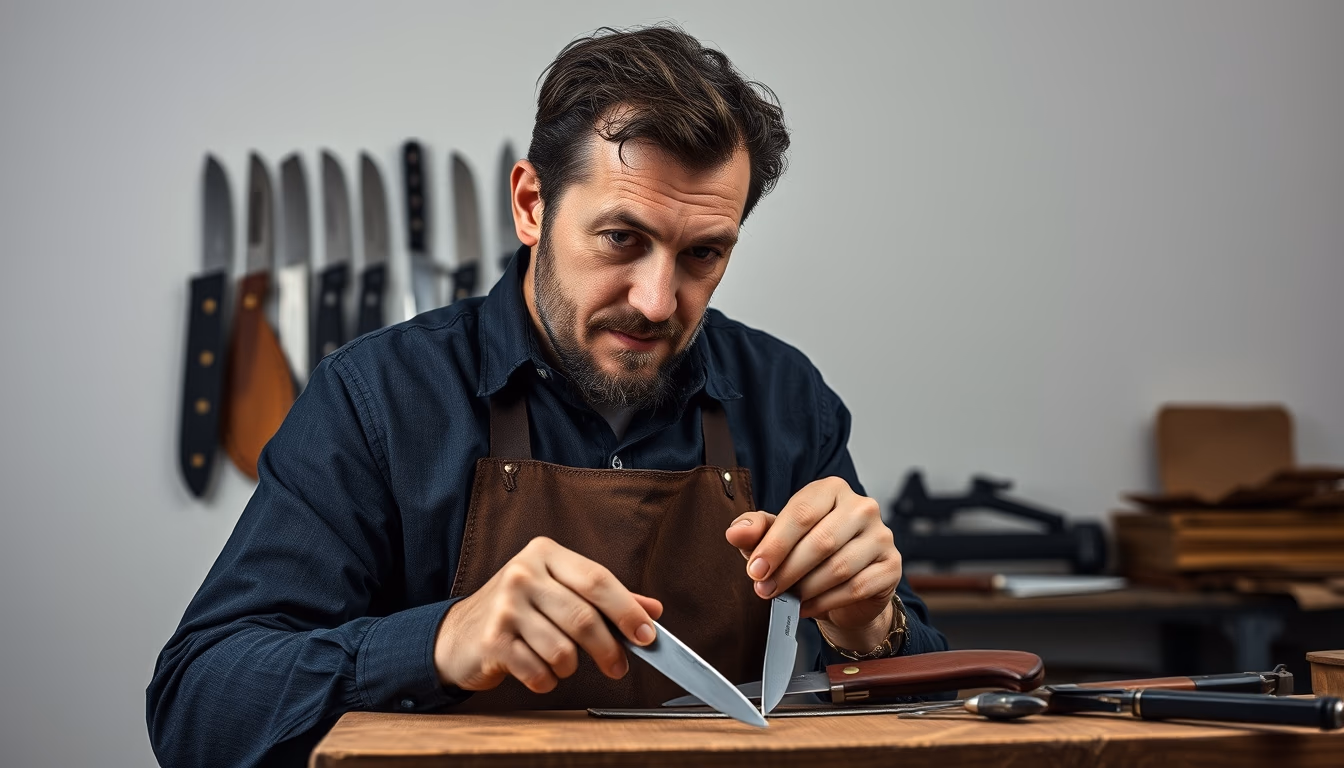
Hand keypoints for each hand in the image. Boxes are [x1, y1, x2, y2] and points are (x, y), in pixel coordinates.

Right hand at [434, 536, 662, 692]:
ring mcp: (505, 606)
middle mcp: (523, 573)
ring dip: (570, 667)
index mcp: (545, 553)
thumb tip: (653, 611)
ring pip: (563, 650)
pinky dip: (547, 680)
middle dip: (609, 650)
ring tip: (562, 662)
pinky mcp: (492, 641)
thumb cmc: (520, 611)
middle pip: (584, 618)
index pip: (598, 580)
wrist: (459, 634)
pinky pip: (539, 672)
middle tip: (618, 667)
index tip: (647, 636)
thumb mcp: (560, 591)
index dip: (628, 611)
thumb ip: (605, 598)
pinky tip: (539, 671)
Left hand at [724, 477, 900, 650]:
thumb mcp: (778, 538)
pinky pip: (857, 588)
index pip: (802, 512)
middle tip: (765, 589)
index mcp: (832, 490)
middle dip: (787, 570)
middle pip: (821, 540)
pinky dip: (825, 602)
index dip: (775, 544)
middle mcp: (863, 507)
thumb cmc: (809, 554)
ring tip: (786, 598)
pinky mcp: (891, 566)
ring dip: (806, 588)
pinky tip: (806, 607)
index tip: (755, 569)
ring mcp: (882, 536)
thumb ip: (756, 531)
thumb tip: (735, 531)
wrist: (847, 587)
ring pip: (839, 566)